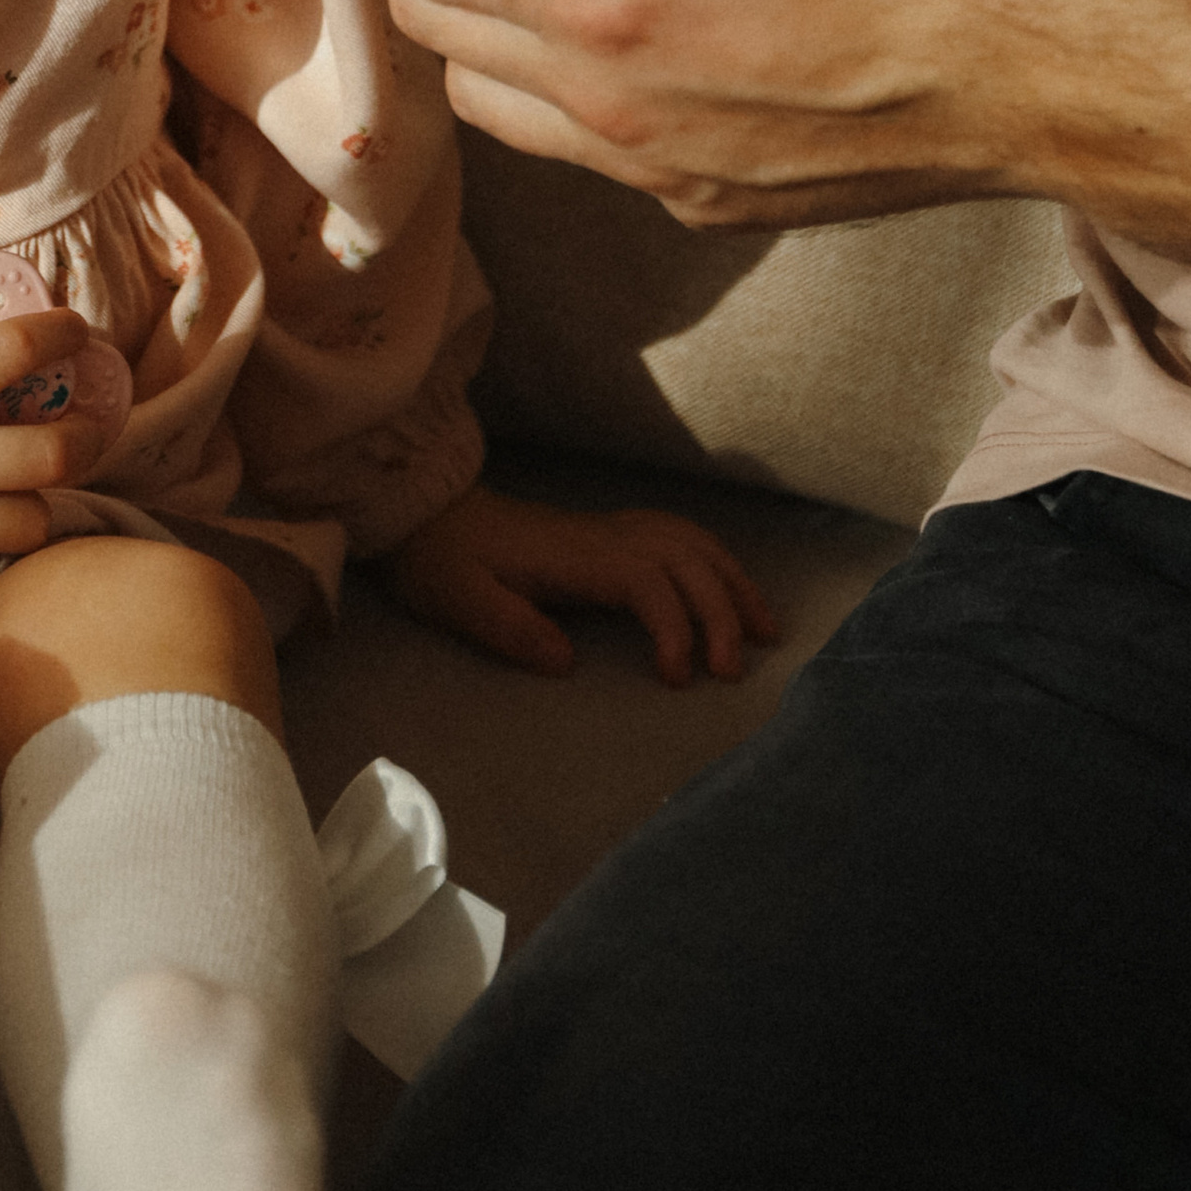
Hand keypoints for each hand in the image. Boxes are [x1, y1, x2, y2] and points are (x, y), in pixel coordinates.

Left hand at [386, 482, 779, 686]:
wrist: (425, 513)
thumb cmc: (442, 561)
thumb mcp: (460, 600)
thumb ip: (510, 628)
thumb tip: (568, 660)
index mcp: (574, 556)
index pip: (648, 581)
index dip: (674, 626)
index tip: (676, 677)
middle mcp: (602, 536)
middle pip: (685, 560)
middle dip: (722, 611)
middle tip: (734, 671)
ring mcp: (608, 529)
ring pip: (690, 542)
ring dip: (732, 582)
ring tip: (765, 630)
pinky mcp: (607, 533)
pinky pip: (677, 534)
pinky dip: (714, 558)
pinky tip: (728, 585)